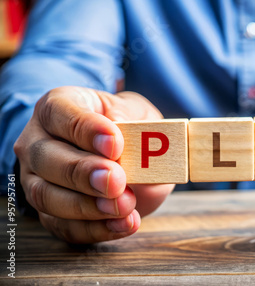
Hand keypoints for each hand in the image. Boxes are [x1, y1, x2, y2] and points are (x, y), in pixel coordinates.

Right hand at [14, 86, 173, 242]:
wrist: (130, 156)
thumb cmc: (128, 127)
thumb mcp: (136, 112)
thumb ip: (130, 116)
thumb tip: (119, 124)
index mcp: (58, 107)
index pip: (61, 114)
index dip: (87, 130)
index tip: (115, 145)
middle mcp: (38, 142)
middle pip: (47, 158)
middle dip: (83, 173)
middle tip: (117, 181)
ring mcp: (38, 179)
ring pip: (46, 196)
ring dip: (87, 206)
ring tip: (125, 206)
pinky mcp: (49, 212)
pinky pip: (63, 226)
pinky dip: (95, 229)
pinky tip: (124, 224)